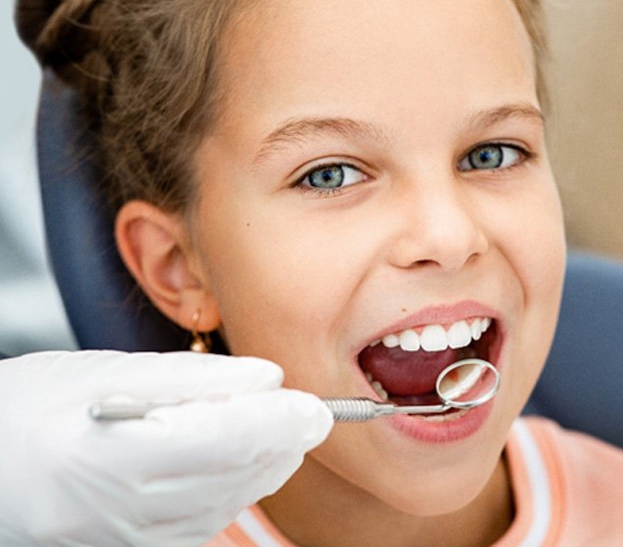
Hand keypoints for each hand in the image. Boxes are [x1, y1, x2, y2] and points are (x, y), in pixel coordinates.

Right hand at [0, 350, 332, 545]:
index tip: (314, 407)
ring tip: (286, 431)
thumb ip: (191, 377)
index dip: (277, 424)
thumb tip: (264, 378)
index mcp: (106, 457)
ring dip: (266, 467)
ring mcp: (126, 541)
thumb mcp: (103, 372)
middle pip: (232, 478)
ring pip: (225, 504)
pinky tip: (248, 460)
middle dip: (282, 445)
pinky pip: (203, 522)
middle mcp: (120, 513)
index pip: (223, 442)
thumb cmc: (26, 410)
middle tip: (310, 414)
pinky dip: (236, 488)